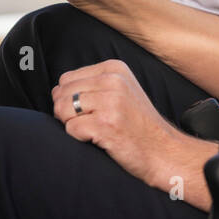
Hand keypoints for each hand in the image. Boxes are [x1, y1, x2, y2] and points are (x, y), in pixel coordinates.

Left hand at [52, 60, 215, 208]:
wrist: (163, 150)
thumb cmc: (138, 125)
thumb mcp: (121, 91)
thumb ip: (92, 85)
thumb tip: (55, 92)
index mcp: (115, 68)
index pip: (67, 79)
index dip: (70, 99)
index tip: (90, 110)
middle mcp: (113, 80)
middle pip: (61, 93)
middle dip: (67, 113)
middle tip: (91, 123)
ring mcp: (110, 101)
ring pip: (62, 109)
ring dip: (72, 125)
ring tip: (95, 129)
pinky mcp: (105, 123)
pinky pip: (70, 129)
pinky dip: (80, 138)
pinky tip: (101, 139)